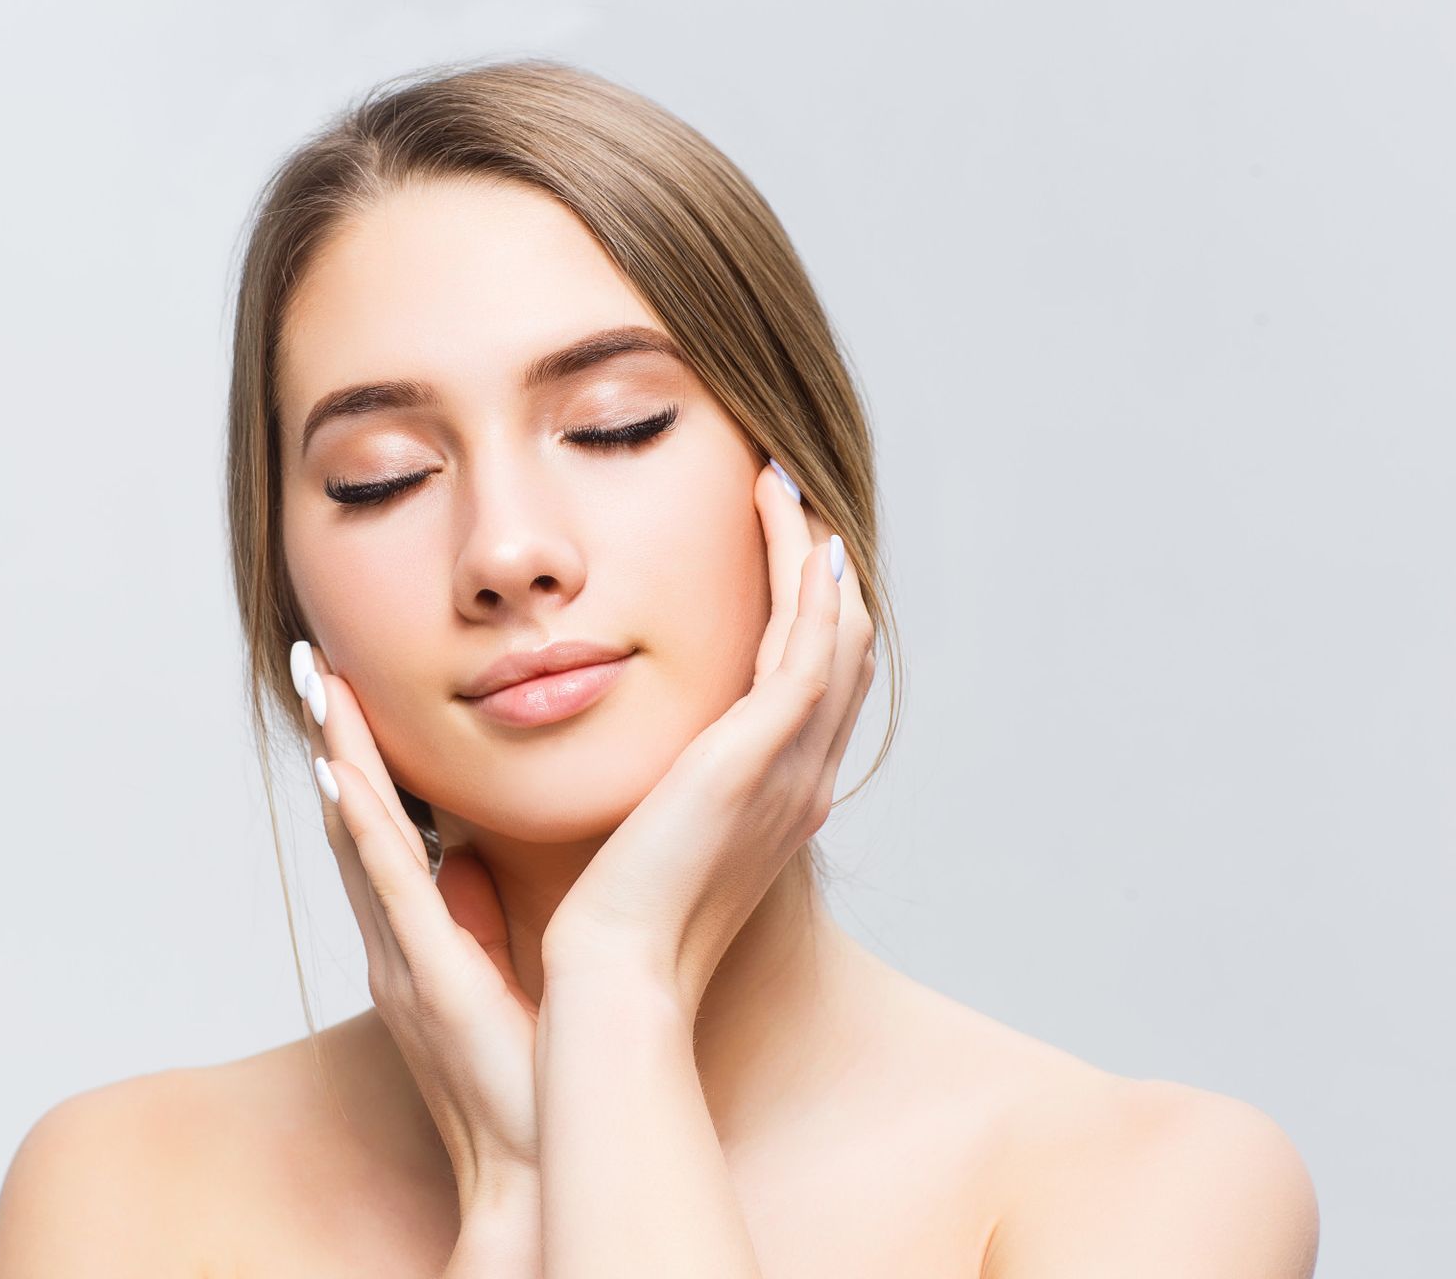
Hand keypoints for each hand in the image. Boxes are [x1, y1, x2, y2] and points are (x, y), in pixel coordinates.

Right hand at [292, 640, 541, 1211]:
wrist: (534, 1166)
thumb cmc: (528, 1078)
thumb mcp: (498, 977)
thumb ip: (478, 919)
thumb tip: (473, 859)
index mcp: (417, 940)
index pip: (382, 831)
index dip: (361, 761)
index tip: (352, 692)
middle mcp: (394, 941)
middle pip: (353, 820)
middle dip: (332, 741)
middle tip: (315, 665)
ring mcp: (401, 956)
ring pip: (359, 837)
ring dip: (336, 760)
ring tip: (320, 690)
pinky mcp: (426, 974)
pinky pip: (388, 887)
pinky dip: (360, 827)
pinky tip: (339, 774)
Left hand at [542, 458, 877, 1011]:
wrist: (617, 971)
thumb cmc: (618, 922)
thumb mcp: (652, 845)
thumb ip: (660, 799)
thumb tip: (633, 772)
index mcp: (779, 801)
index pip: (815, 689)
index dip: (808, 618)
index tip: (778, 556)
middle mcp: (802, 778)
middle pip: (841, 651)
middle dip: (821, 573)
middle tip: (789, 501)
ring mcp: (792, 764)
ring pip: (833, 634)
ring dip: (812, 555)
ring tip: (783, 489)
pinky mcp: (761, 751)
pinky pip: (806, 643)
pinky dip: (804, 580)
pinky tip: (788, 528)